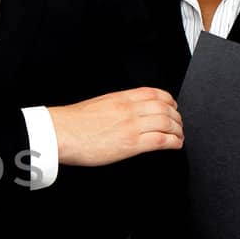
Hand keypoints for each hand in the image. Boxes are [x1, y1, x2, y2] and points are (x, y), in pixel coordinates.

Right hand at [49, 88, 180, 165]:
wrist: (60, 133)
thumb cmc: (72, 123)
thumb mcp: (97, 105)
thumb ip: (114, 107)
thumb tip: (123, 114)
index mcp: (120, 98)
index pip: (154, 93)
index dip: (168, 100)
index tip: (171, 106)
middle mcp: (129, 109)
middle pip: (165, 107)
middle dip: (176, 116)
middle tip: (178, 124)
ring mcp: (132, 125)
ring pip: (167, 122)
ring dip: (177, 130)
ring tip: (178, 136)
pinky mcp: (131, 143)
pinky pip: (161, 140)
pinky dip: (173, 142)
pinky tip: (175, 145)